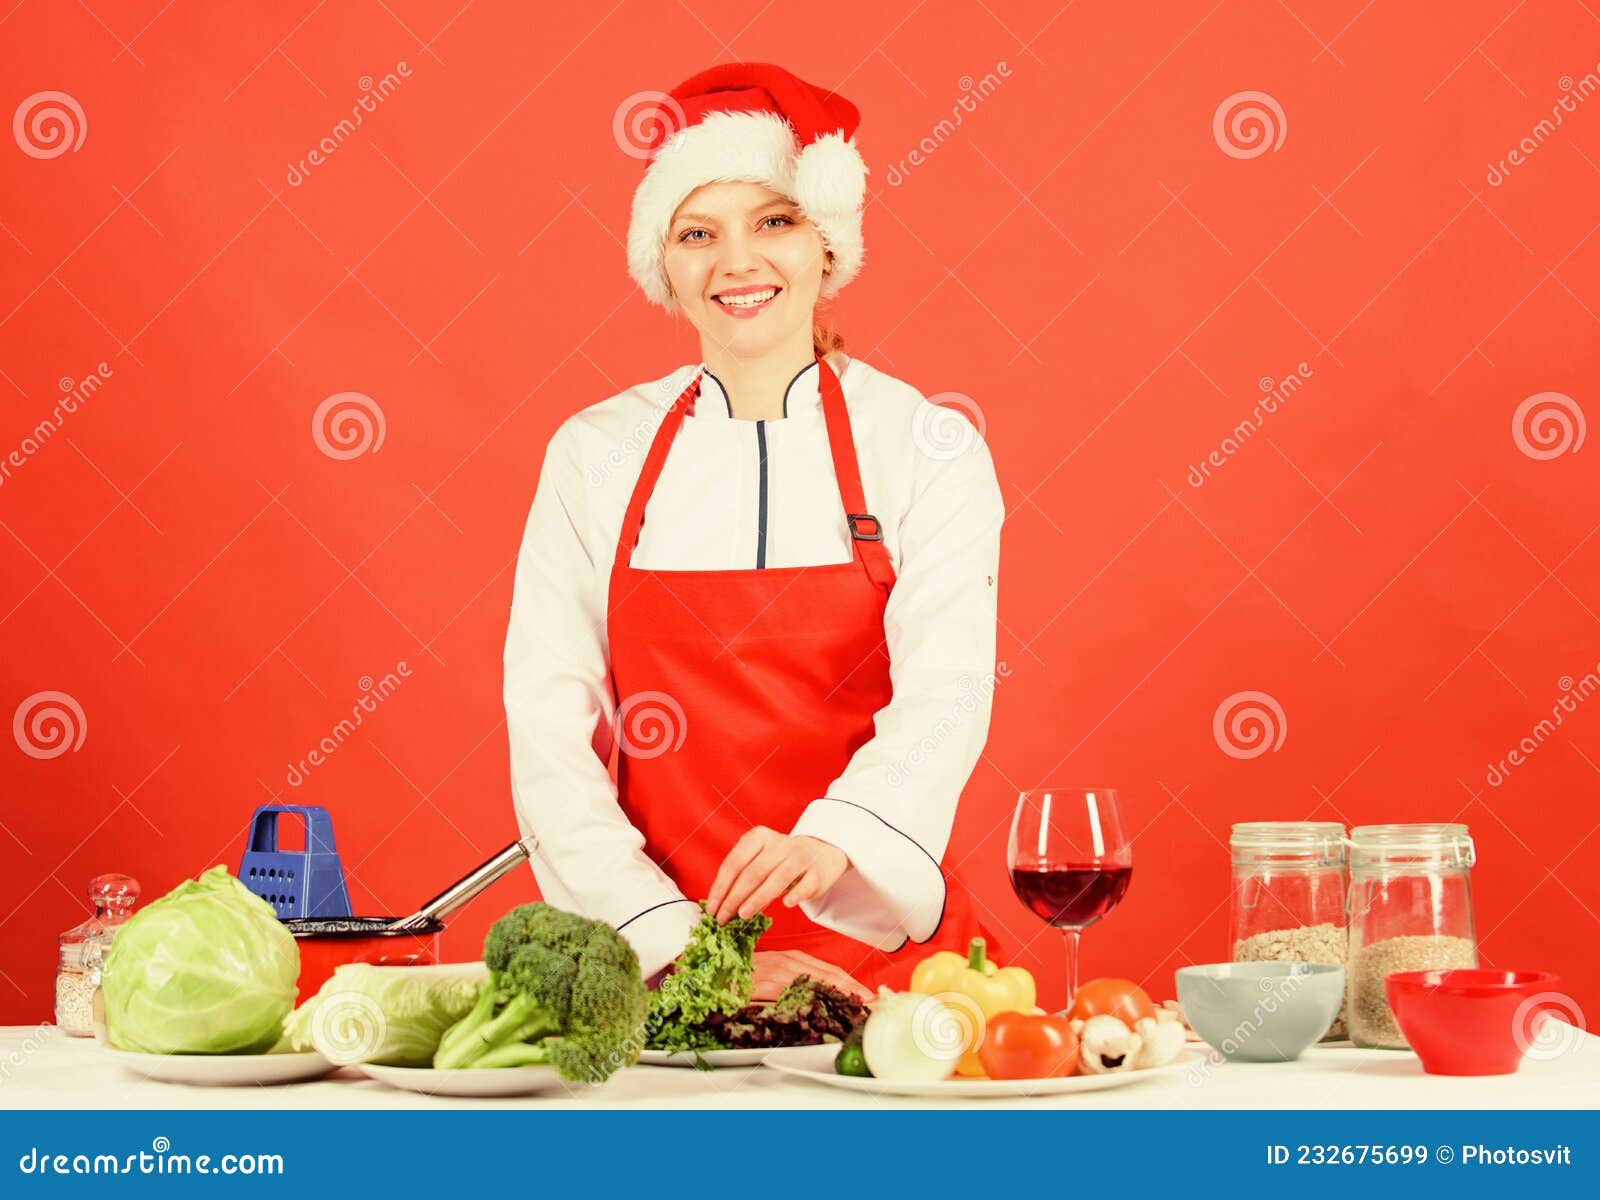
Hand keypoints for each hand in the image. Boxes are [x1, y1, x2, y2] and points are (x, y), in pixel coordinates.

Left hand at [707, 826, 849, 922]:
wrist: (819, 853)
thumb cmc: (779, 861)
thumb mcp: (759, 859)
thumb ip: (741, 876)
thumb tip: (719, 905)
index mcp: (759, 837)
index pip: (735, 862)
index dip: (721, 887)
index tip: (712, 908)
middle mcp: (780, 844)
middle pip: (753, 873)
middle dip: (734, 898)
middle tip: (723, 918)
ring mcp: (799, 857)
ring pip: (777, 879)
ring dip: (757, 899)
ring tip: (743, 915)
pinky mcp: (816, 873)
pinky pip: (805, 885)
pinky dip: (796, 894)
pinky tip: (786, 904)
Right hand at [750, 950, 872, 1002]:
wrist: (710, 968)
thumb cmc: (740, 973)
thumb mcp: (770, 974)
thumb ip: (790, 982)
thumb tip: (816, 997)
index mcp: (792, 959)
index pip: (828, 972)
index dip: (850, 983)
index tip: (869, 995)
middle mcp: (788, 963)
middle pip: (828, 976)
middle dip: (852, 990)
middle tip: (873, 1003)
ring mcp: (777, 973)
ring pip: (816, 983)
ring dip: (839, 995)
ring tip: (859, 1007)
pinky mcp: (765, 984)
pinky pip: (793, 992)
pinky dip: (812, 999)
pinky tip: (826, 1007)